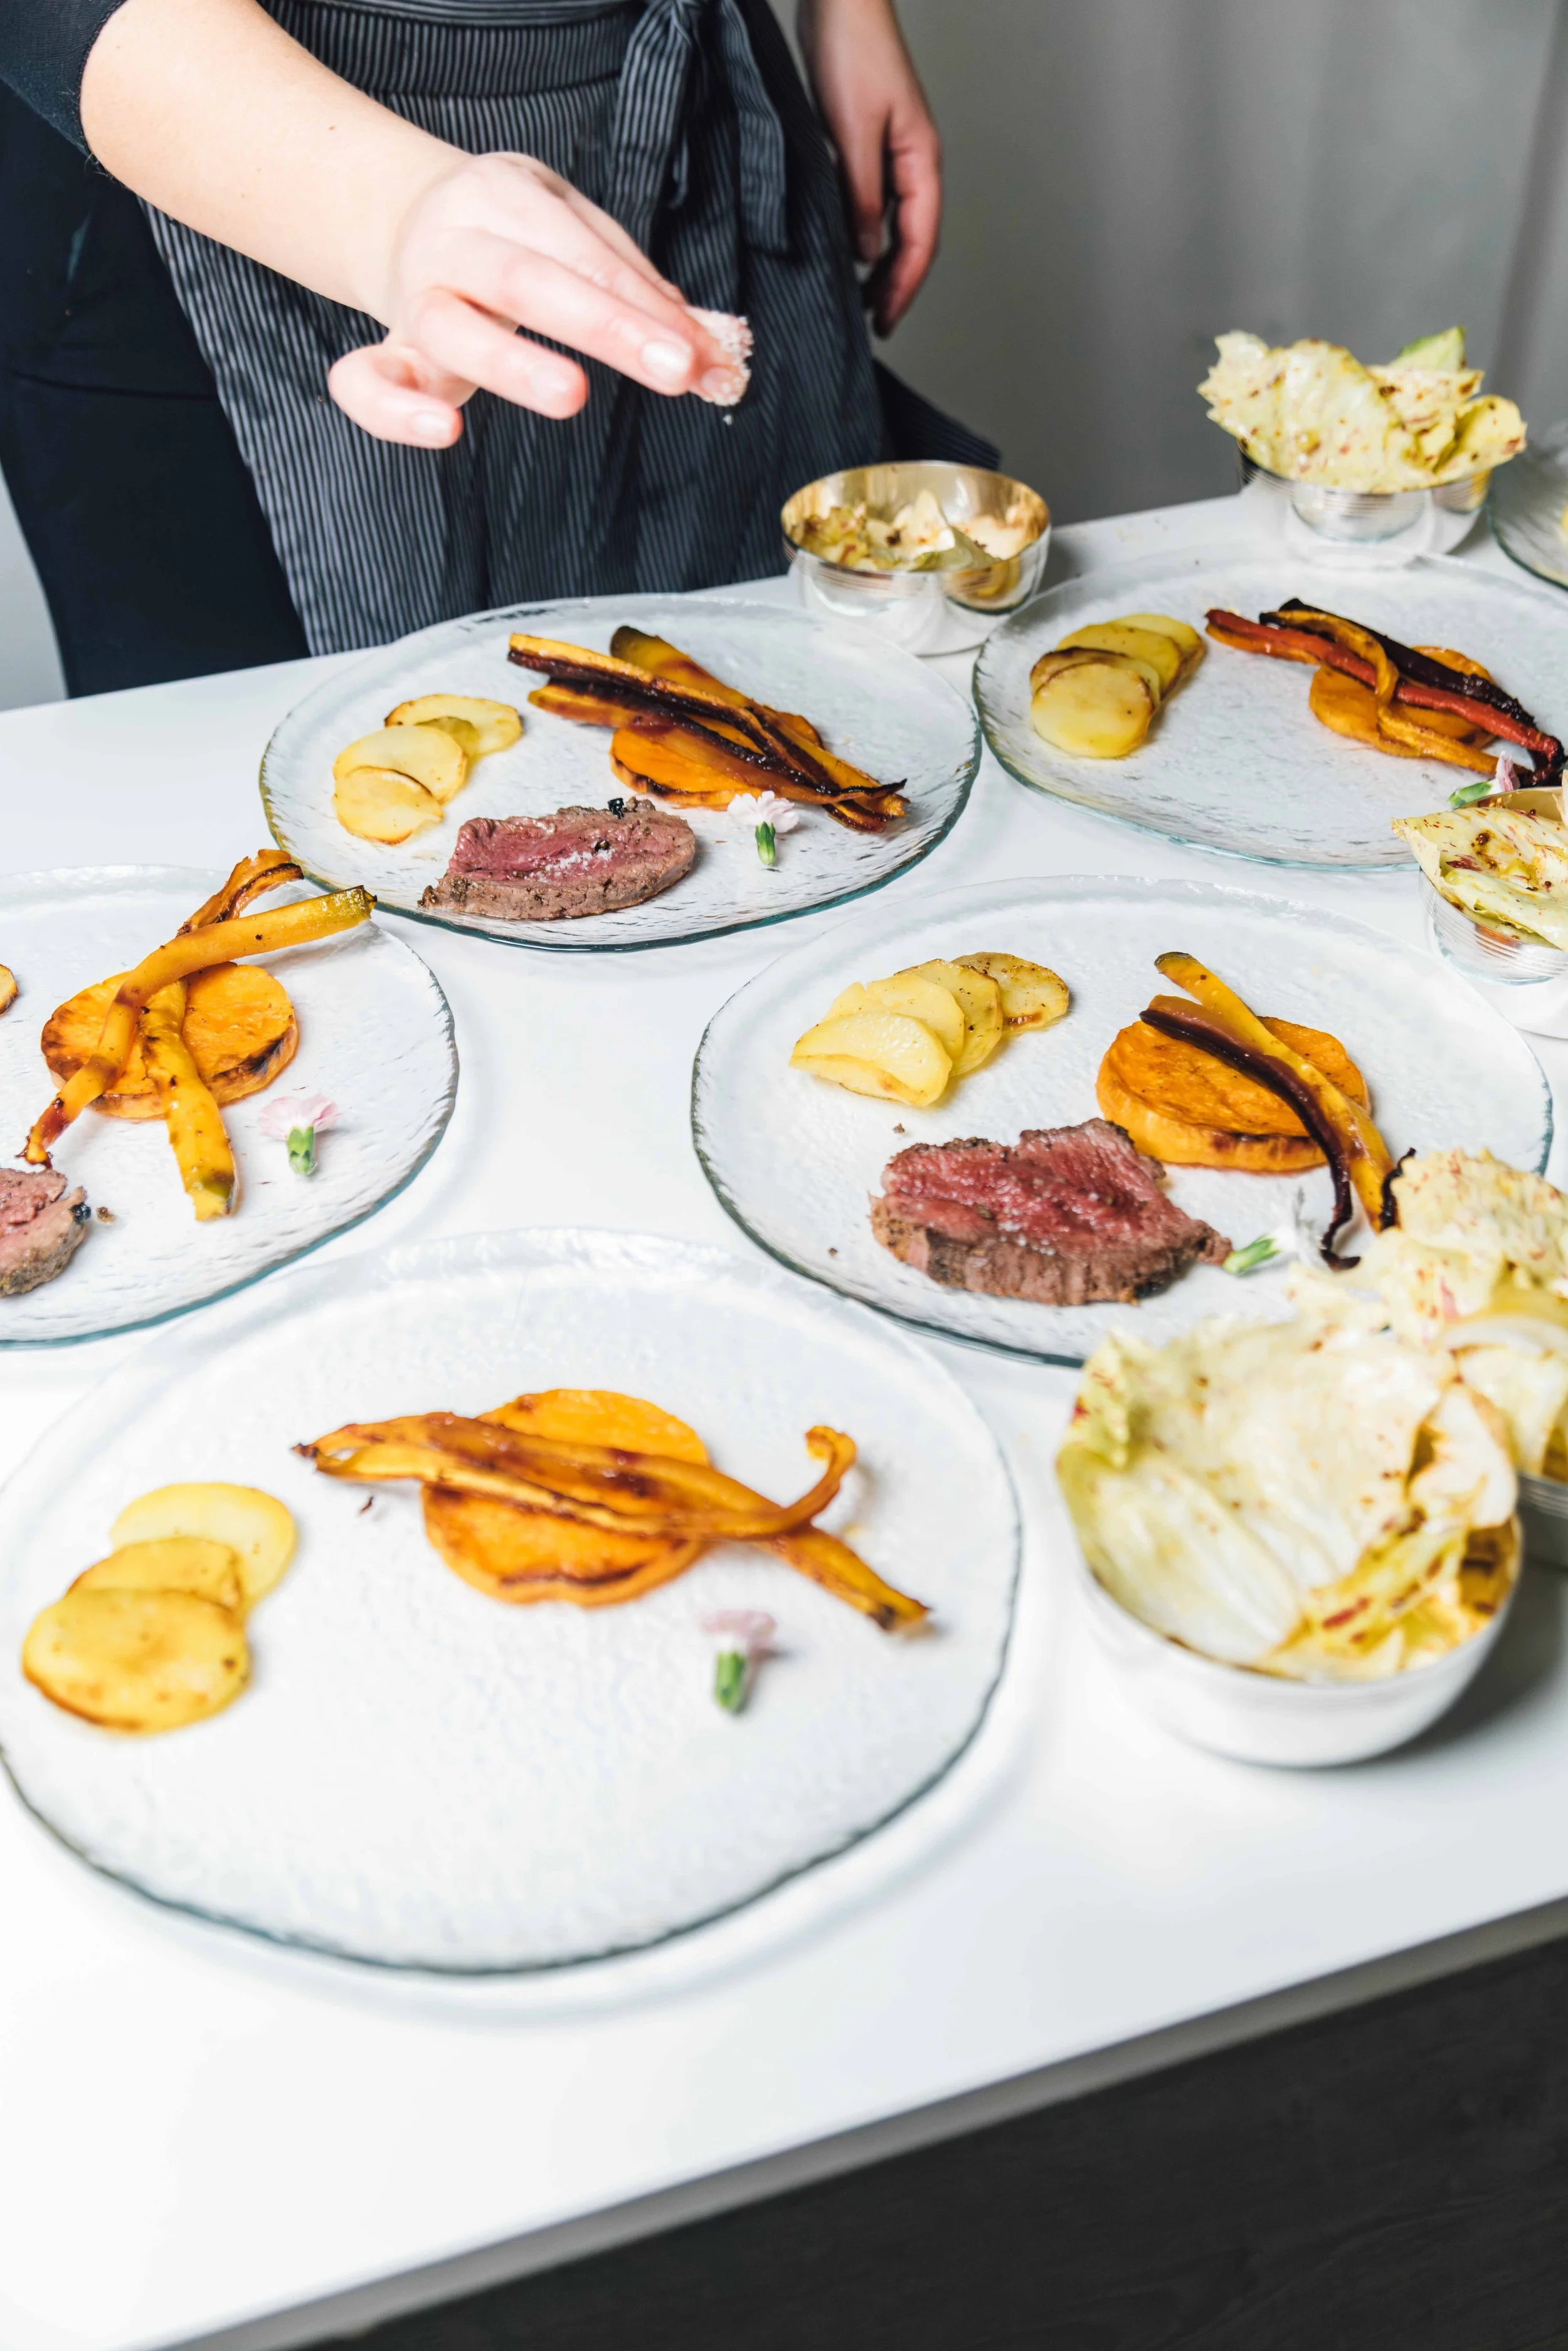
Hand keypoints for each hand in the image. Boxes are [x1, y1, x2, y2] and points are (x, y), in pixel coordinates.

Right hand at [328, 151, 740, 445]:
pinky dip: (395, 411)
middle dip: (608, 327)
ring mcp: (412, 299)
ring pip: (451, 327)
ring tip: (572, 395)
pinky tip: (445, 433)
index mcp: (505, 198)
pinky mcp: (388, 353)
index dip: (651, 310)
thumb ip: (638, 288)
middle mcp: (452, 243)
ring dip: (514, 363)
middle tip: (675, 369)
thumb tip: (716, 348)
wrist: (403, 222)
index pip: (588, 258)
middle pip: (526, 281)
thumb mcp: (573, 232)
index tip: (707, 356)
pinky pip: (365, 382)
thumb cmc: (510, 237)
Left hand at [798, 0, 940, 334]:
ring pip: (895, 223)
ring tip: (860, 298)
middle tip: (874, 324)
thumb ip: (862, 198)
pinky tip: (847, 248)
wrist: (840, 2)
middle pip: (914, 239)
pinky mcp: (869, 143)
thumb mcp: (853, 134)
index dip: (904, 287)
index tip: (885, 323)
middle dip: (896, 285)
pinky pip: (874, 202)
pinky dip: (864, 232)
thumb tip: (868, 253)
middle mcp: (913, 161)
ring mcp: (893, 153)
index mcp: (921, 160)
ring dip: (881, 263)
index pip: (922, 241)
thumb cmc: (851, 52)